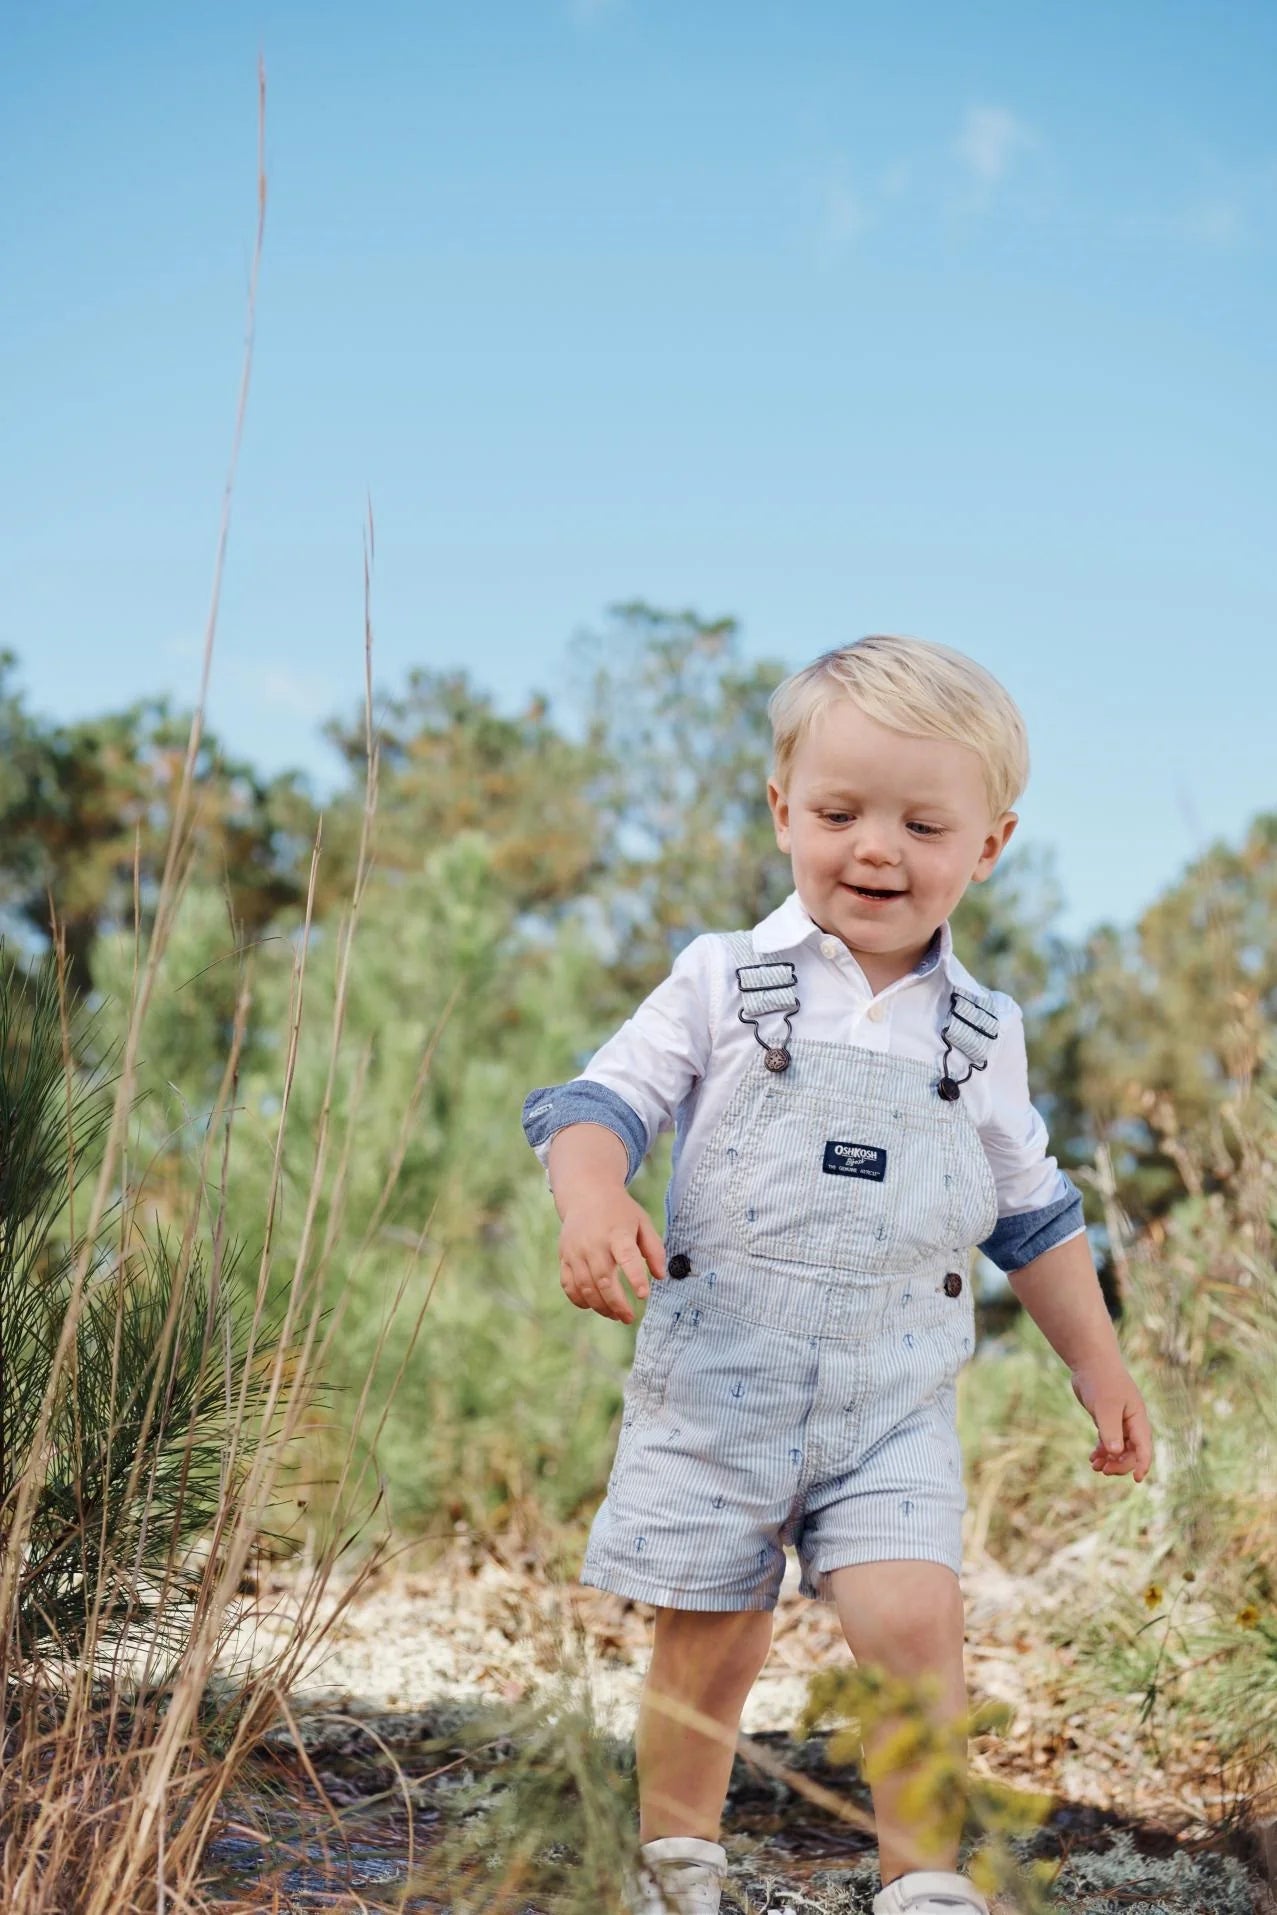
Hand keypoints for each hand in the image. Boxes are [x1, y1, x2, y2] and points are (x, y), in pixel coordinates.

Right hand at [558, 1191, 667, 1323]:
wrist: (586, 1194)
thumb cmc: (620, 1212)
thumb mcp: (643, 1222)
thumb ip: (654, 1249)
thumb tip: (660, 1277)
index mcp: (617, 1232)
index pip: (626, 1257)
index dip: (635, 1277)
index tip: (643, 1295)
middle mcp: (594, 1242)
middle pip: (603, 1279)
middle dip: (617, 1303)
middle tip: (629, 1318)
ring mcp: (575, 1251)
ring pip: (585, 1287)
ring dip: (600, 1306)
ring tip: (616, 1316)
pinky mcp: (564, 1257)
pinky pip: (568, 1285)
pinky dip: (580, 1300)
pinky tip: (594, 1306)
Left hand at [1071, 1361, 1152, 1481]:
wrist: (1091, 1362)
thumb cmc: (1102, 1382)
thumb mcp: (1106, 1407)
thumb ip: (1110, 1430)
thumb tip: (1115, 1453)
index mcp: (1138, 1419)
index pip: (1144, 1447)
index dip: (1142, 1464)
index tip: (1136, 1479)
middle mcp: (1131, 1422)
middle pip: (1132, 1452)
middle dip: (1120, 1464)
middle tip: (1104, 1471)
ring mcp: (1119, 1421)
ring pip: (1119, 1449)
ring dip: (1110, 1460)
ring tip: (1096, 1467)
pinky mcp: (1107, 1419)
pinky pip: (1108, 1441)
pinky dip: (1102, 1451)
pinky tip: (1093, 1458)